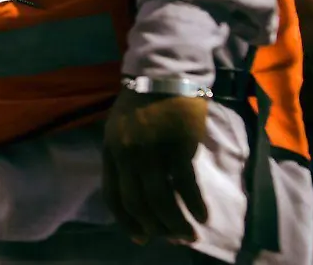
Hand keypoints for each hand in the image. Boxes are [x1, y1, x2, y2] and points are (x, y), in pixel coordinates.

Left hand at [102, 90, 207, 242]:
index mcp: (110, 150)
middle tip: (170, 239)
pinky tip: (202, 215)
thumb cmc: (143, 101)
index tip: (140, 237)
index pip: (113, 195)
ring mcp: (152, 152)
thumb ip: (123, 157)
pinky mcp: (178, 147)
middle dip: (154, 227)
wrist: (163, 73)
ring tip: (188, 235)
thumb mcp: (119, 128)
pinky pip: (185, 185)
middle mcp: (127, 155)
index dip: (126, 221)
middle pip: (137, 203)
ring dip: (175, 223)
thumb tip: (135, 190)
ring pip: (161, 200)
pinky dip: (194, 205)